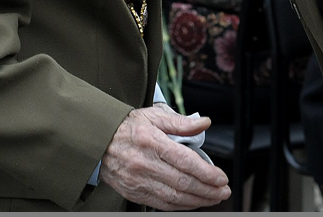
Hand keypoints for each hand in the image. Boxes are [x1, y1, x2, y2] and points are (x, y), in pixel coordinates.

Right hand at [99, 106, 229, 209]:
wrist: (99, 141)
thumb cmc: (128, 127)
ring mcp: (138, 181)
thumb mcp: (154, 116)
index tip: (222, 177)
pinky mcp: (134, 192)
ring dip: (198, 200)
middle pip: (182, 182)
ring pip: (174, 197)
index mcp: (151, 141)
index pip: (185, 161)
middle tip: (223, 191)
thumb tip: (205, 123)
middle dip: (207, 189)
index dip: (207, 172)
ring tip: (214, 198)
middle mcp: (144, 163)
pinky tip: (194, 202)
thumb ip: (181, 122)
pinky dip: (181, 205)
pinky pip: (162, 204)